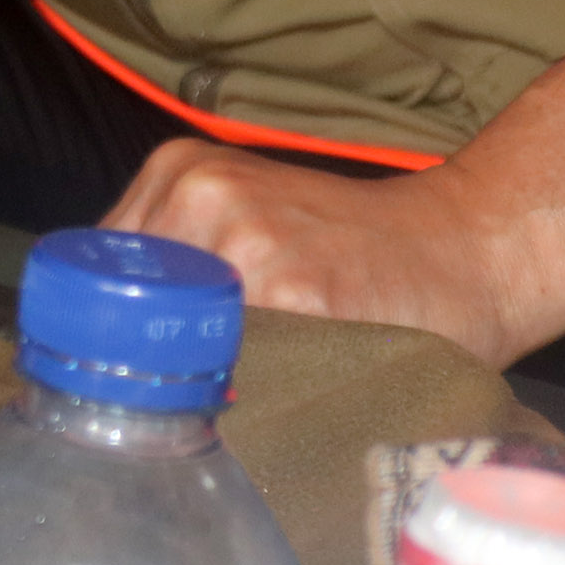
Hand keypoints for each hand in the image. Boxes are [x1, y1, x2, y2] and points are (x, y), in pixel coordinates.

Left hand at [104, 140, 531, 367]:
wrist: (470, 250)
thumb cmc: (355, 255)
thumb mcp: (250, 223)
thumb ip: (179, 265)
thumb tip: (99, 338)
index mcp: (179, 173)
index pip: (95, 270)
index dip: (106, 330)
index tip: (127, 373)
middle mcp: (201, 195)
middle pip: (125, 307)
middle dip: (150, 358)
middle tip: (197, 392)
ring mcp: (245, 238)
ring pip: (172, 339)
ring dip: (199, 381)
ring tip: (255, 386)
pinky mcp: (294, 289)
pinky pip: (233, 364)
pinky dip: (246, 390)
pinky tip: (284, 389)